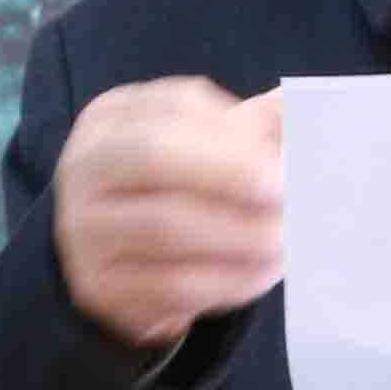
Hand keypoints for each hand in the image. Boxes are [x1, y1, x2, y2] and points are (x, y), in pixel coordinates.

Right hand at [51, 78, 285, 358]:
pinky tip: (264, 274)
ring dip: (240, 234)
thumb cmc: (171, 191)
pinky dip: (227, 279)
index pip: (174, 106)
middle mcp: (86, 165)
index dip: (236, 131)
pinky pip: (170, 283)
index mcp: (112, 117)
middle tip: (286, 194)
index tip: (286, 155)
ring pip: (165, 226)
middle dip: (229, 173)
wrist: (118, 263)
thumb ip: (250, 127)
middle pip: (154, 155)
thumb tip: (306, 103)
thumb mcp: (202, 149)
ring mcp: (84, 228)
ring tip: (288, 241)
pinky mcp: (99, 286)